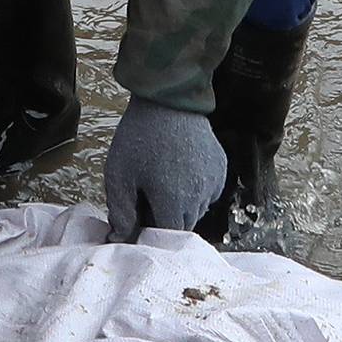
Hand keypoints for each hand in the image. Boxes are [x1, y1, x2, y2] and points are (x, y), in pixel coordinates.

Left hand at [104, 98, 227, 238]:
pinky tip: (181, 172)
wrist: (169, 102)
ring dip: (182, 206)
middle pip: (183, 225)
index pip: (166, 237)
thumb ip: (121, 214)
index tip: (137, 215)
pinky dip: (196, 190)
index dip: (150, 231)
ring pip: (198, 209)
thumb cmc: (139, 139)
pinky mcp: (222, 167)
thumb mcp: (119, 177)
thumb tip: (121, 240)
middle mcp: (200, 197)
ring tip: (164, 181)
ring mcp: (214, 181)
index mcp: (174, 202)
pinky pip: (209, 192)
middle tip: (146, 195)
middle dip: (165, 218)